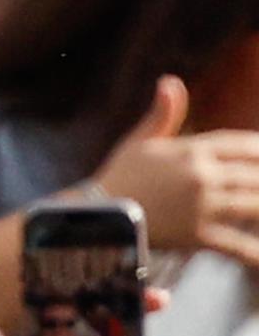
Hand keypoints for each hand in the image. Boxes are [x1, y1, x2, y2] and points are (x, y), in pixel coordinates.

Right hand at [94, 76, 258, 264]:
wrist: (93, 217)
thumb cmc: (114, 179)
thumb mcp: (139, 142)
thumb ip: (162, 114)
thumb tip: (170, 81)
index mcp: (193, 150)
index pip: (243, 146)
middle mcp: (203, 175)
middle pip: (254, 176)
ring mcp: (202, 206)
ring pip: (252, 206)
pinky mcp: (197, 235)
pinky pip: (235, 245)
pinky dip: (253, 253)